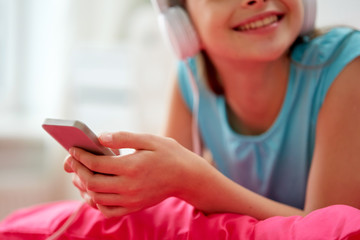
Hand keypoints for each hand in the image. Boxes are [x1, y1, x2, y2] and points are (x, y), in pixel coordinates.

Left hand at [63, 132, 201, 217]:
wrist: (186, 177)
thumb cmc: (168, 154)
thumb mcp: (149, 139)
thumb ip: (123, 137)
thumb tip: (100, 137)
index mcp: (132, 167)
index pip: (96, 164)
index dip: (81, 155)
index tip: (73, 148)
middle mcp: (129, 187)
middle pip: (92, 182)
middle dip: (77, 170)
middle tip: (71, 160)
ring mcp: (131, 200)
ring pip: (96, 198)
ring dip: (83, 186)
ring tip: (79, 174)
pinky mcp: (134, 207)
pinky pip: (108, 211)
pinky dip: (96, 203)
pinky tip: (93, 191)